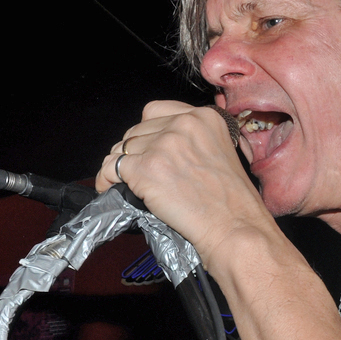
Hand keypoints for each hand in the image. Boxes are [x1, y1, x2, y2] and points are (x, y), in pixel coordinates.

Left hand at [97, 101, 266, 261]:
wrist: (235, 228)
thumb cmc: (235, 203)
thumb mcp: (224, 152)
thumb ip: (195, 140)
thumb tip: (163, 145)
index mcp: (205, 117)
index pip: (155, 111)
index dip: (148, 132)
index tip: (149, 148)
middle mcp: (182, 124)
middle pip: (137, 131)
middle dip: (135, 152)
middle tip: (142, 173)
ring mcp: (162, 145)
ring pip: (122, 149)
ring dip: (122, 167)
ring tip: (128, 184)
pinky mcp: (145, 168)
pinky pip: (111, 167)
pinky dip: (106, 180)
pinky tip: (110, 188)